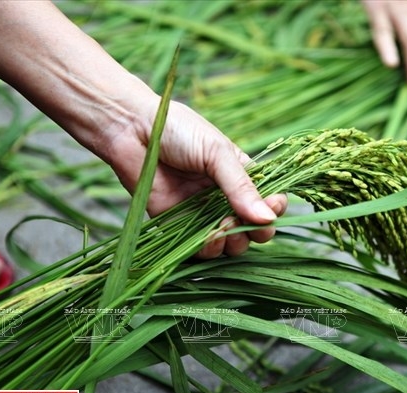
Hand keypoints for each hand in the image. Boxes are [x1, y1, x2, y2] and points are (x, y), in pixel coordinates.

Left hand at [109, 99, 287, 258]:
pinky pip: (199, 248)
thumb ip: (241, 187)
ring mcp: (201, 213)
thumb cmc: (178, 130)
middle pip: (251, 228)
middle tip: (243, 221)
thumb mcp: (217, 153)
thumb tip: (268, 218)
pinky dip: (208, 249)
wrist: (131, 130)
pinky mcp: (177, 225)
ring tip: (222, 229)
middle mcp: (223, 197)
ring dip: (231, 242)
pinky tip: (207, 237)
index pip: (267, 201)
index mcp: (239, 175)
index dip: (274, 209)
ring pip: (228, 243)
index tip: (274, 207)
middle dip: (253, 231)